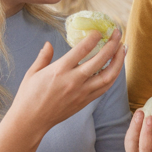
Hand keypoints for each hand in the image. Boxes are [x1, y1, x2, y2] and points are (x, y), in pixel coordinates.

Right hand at [6, 29, 125, 139]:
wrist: (31, 121)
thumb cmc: (28, 96)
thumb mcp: (32, 73)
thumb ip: (43, 57)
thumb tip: (49, 44)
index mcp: (59, 70)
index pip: (82, 50)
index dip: (93, 38)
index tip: (100, 31)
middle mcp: (74, 81)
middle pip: (100, 61)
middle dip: (112, 46)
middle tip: (117, 34)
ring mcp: (82, 92)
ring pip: (108, 76)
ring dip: (118, 61)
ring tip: (123, 49)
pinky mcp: (86, 101)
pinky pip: (104, 87)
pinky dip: (113, 76)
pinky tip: (116, 67)